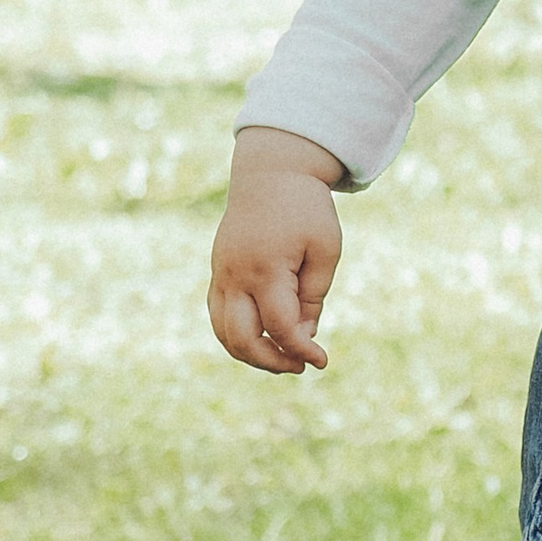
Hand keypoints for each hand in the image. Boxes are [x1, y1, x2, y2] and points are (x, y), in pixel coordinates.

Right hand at [210, 127, 347, 375]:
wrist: (269, 174)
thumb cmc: (304, 209)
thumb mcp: (324, 249)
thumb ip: (314, 296)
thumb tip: (302, 336)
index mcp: (266, 268)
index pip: (280, 326)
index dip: (301, 349)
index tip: (321, 361)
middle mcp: (235, 276)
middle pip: (242, 339)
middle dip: (271, 361)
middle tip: (300, 366)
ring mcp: (220, 275)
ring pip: (223, 333)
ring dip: (250, 354)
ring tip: (283, 358)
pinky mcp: (217, 274)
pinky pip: (218, 317)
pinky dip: (236, 337)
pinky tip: (263, 341)